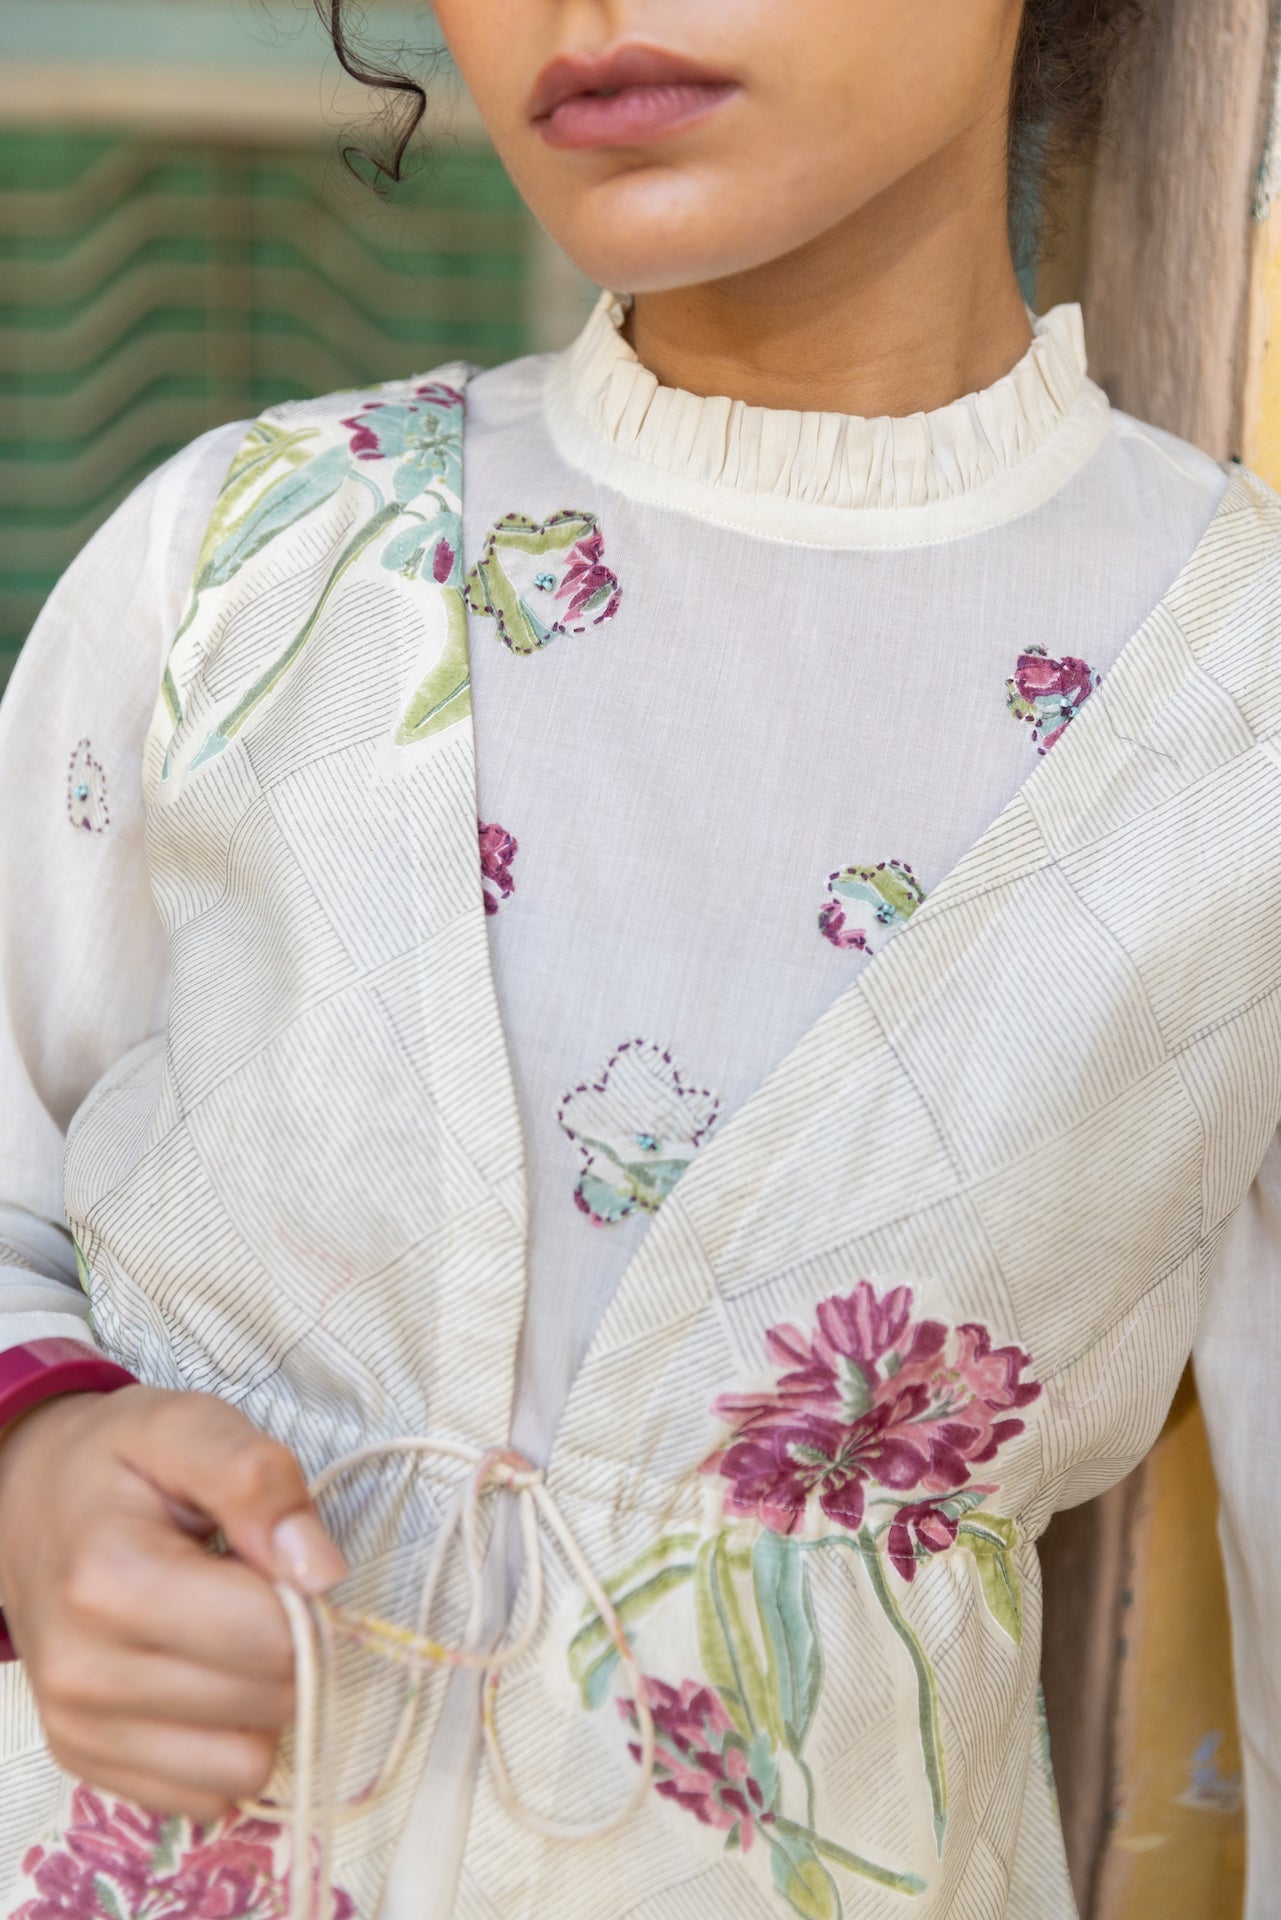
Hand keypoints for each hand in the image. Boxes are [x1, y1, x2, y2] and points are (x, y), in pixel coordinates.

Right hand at [0, 1384, 347, 1820]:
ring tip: (226, 1634)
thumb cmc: (117, 1460)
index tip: (275, 1554)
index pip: (270, 1637)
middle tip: (250, 1588)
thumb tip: (322, 1573)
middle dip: (287, 1646)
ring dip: (260, 1704)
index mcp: (110, 1580)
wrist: (26, 1499)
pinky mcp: (86, 1760)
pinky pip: (204, 1795)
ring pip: (243, 1766)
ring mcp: (80, 1727)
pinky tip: (200, 1675)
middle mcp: (85, 1672)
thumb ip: (259, 1481)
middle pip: (266, 1703)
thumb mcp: (190, 1426)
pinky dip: (222, 1742)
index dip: (302, 1594)